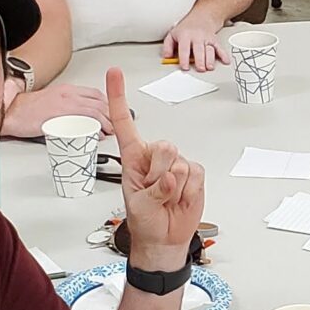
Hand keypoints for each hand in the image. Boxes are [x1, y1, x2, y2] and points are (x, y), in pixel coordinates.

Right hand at [0, 80, 109, 139]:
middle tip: (114, 126)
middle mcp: (67, 93)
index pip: (93, 94)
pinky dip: (96, 126)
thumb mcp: (48, 105)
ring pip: (95, 109)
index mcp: (65, 90)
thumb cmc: (23, 111)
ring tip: (109, 132)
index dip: (106, 105)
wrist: (8, 112)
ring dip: (107, 121)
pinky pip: (84, 118)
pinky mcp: (61, 113)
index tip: (110, 115)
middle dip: (110, 113)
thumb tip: (75, 121)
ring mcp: (64, 103)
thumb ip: (63, 110)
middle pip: (98, 101)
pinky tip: (99, 134)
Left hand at [103, 67, 204, 266]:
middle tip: (155, 193)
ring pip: (179, 162)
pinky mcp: (195, 173)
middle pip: (163, 147)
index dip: (118, 97)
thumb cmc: (146, 219)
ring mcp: (176, 163)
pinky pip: (195, 175)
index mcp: (133, 156)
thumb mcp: (139, 205)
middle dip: (158, 174)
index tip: (114, 72)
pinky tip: (181, 198)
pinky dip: (188, 192)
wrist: (164, 238)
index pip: (124, 122)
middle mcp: (154, 155)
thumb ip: (154, 190)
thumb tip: (172, 176)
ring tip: (167, 199)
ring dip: (173, 188)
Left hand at [162, 19, 228, 73]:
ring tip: (209, 67)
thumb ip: (168, 46)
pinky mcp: (214, 40)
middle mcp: (197, 37)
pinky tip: (225, 61)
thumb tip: (166, 57)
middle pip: (199, 49)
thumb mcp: (173, 34)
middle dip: (200, 59)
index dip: (184, 58)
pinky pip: (219, 48)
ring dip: (210, 59)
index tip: (185, 67)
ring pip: (209, 49)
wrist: (201, 16)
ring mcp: (207, 39)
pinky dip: (223, 55)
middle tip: (200, 69)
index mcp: (185, 36)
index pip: (184, 49)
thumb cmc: (186, 28)